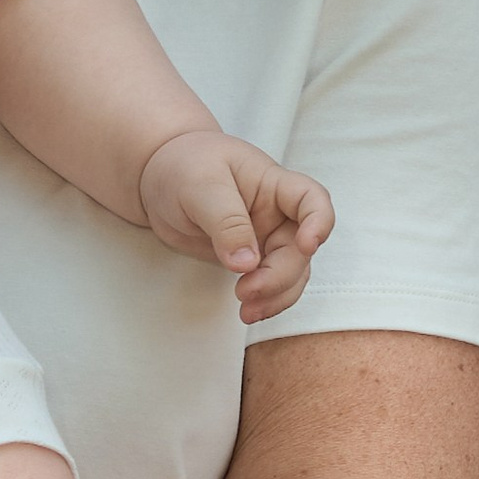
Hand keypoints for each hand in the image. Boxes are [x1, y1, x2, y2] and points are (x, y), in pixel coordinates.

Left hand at [137, 132, 334, 326]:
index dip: (319, 223)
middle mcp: (277, 213)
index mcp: (272, 184)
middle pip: (299, 249)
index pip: (312, 199)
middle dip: (280, 276)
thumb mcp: (200, 186)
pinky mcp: (250, 259)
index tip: (307, 245)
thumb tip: (246, 264)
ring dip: (276, 296)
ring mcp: (265, 238)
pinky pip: (269, 284)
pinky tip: (248, 311)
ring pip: (290, 273)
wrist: (158, 180)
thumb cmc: (184, 166)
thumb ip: (226, 222)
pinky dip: (264, 300)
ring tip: (248, 312)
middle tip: (248, 292)